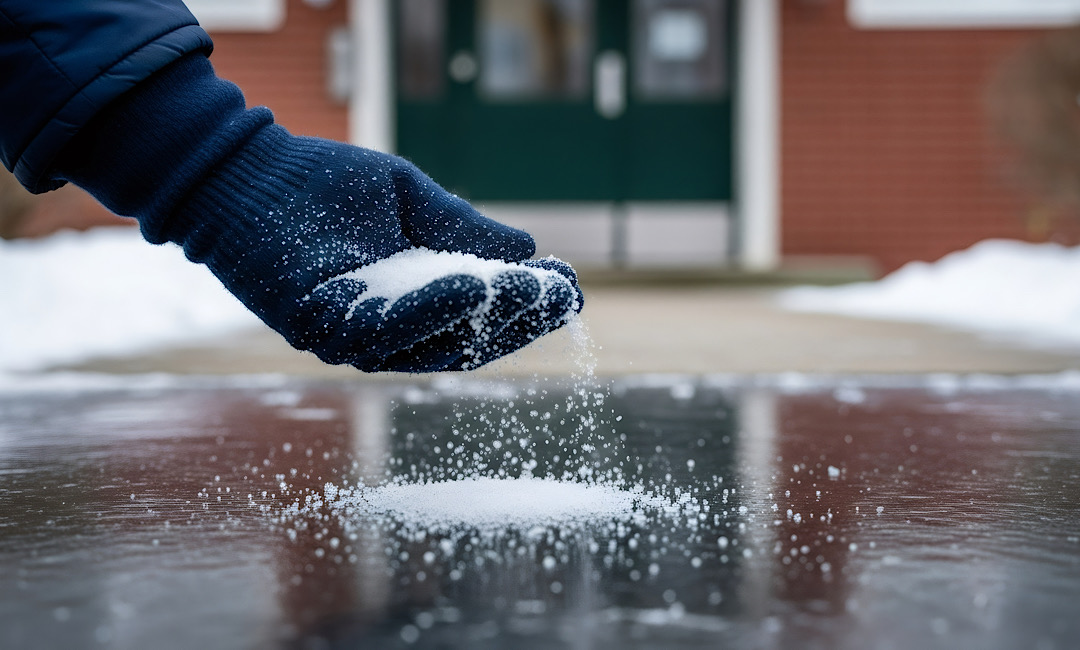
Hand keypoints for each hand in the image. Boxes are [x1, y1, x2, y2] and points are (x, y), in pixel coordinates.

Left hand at [175, 127, 582, 371]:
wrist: (246, 171)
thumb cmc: (324, 183)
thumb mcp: (409, 201)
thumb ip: (460, 229)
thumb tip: (525, 252)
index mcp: (413, 300)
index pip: (479, 317)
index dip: (525, 309)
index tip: (567, 287)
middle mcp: (387, 329)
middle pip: (463, 341)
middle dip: (513, 318)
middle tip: (555, 293)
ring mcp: (352, 334)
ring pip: (426, 343)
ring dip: (478, 316)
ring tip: (520, 288)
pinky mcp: (316, 327)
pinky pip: (379, 332)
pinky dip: (425, 311)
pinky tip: (464, 283)